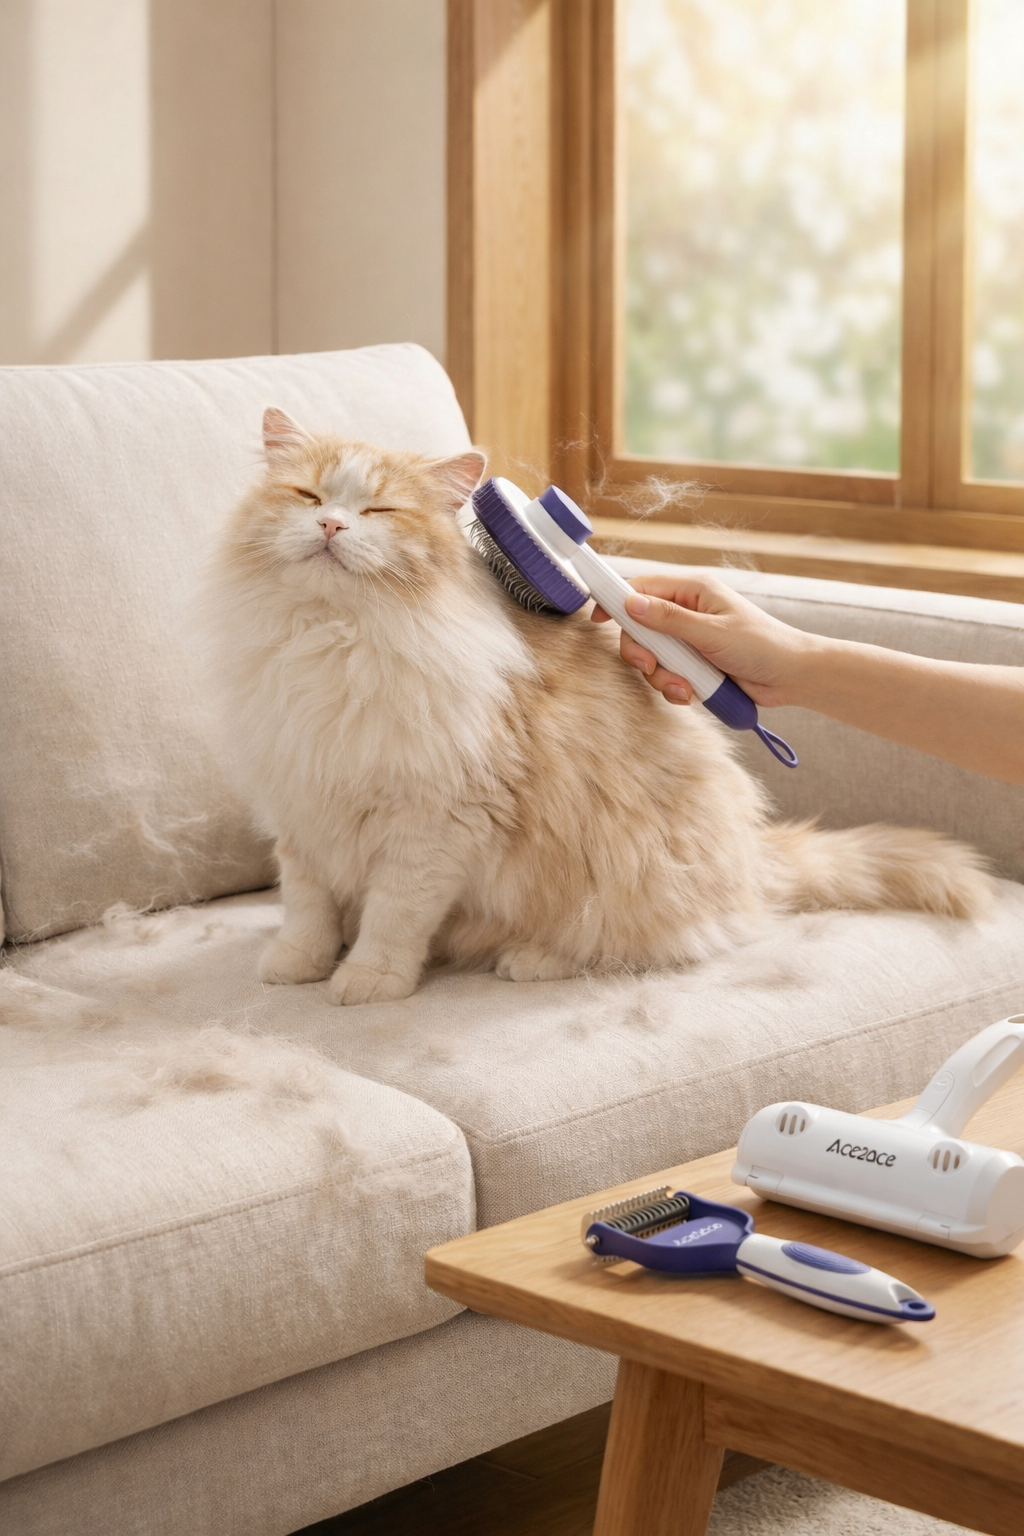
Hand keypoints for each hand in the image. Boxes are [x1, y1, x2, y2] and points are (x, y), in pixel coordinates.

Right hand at [591, 573, 813, 706]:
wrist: (792, 677)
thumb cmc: (762, 645)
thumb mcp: (712, 631)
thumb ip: (669, 619)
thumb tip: (630, 604)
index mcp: (693, 592)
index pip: (643, 589)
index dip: (617, 602)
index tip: (598, 619)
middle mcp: (688, 613)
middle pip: (640, 627)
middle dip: (642, 651)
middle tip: (651, 666)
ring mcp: (690, 641)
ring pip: (653, 656)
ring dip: (662, 675)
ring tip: (684, 688)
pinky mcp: (695, 665)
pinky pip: (668, 675)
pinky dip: (674, 687)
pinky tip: (692, 694)